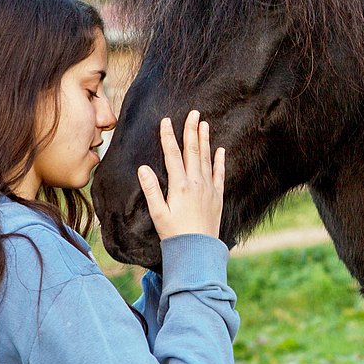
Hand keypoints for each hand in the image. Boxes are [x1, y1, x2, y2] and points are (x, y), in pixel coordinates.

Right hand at [137, 110, 224, 239]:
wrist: (198, 250)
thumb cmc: (174, 233)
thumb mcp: (158, 213)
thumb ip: (151, 190)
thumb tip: (143, 168)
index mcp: (180, 185)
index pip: (173, 155)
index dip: (168, 136)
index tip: (166, 121)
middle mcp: (196, 183)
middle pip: (193, 151)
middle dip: (191, 130)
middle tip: (193, 113)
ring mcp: (209, 188)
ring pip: (206, 158)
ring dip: (205, 140)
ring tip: (205, 124)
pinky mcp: (218, 196)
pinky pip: (220, 174)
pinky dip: (220, 160)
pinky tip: (220, 150)